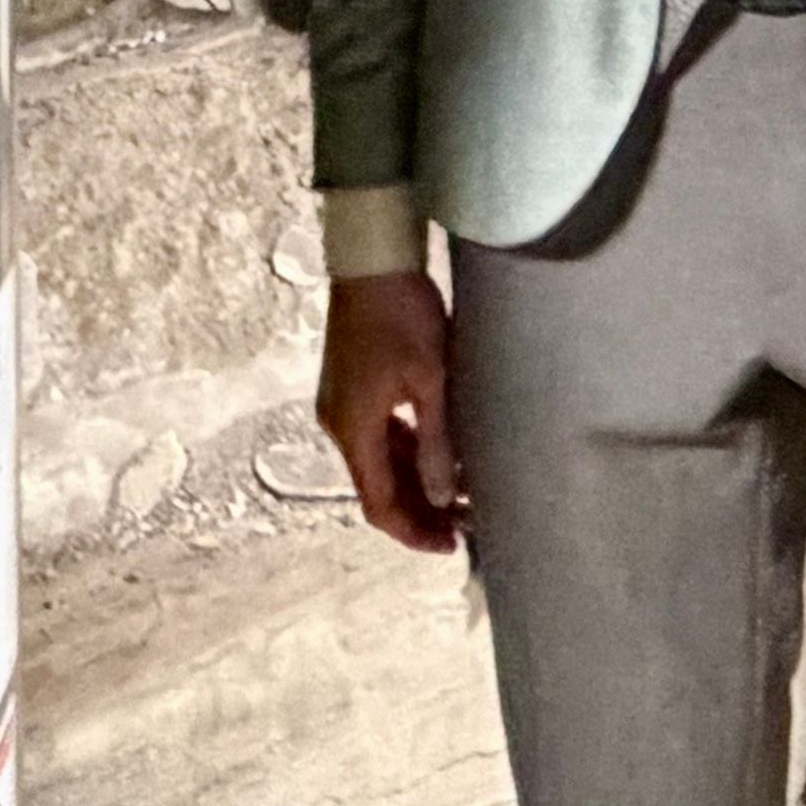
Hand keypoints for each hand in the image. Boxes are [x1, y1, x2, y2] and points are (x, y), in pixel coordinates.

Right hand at [316, 270, 465, 554]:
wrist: (371, 259)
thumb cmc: (403, 314)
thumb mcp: (430, 380)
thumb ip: (436, 442)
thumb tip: (445, 497)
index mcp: (353, 429)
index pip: (378, 504)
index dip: (414, 531)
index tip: (451, 545)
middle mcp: (339, 425)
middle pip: (376, 487)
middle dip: (419, 511)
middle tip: (466, 524)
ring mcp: (341, 406)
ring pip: (378, 463)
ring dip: (415, 482)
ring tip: (461, 495)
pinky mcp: (351, 388)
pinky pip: (378, 437)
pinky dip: (406, 454)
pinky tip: (439, 456)